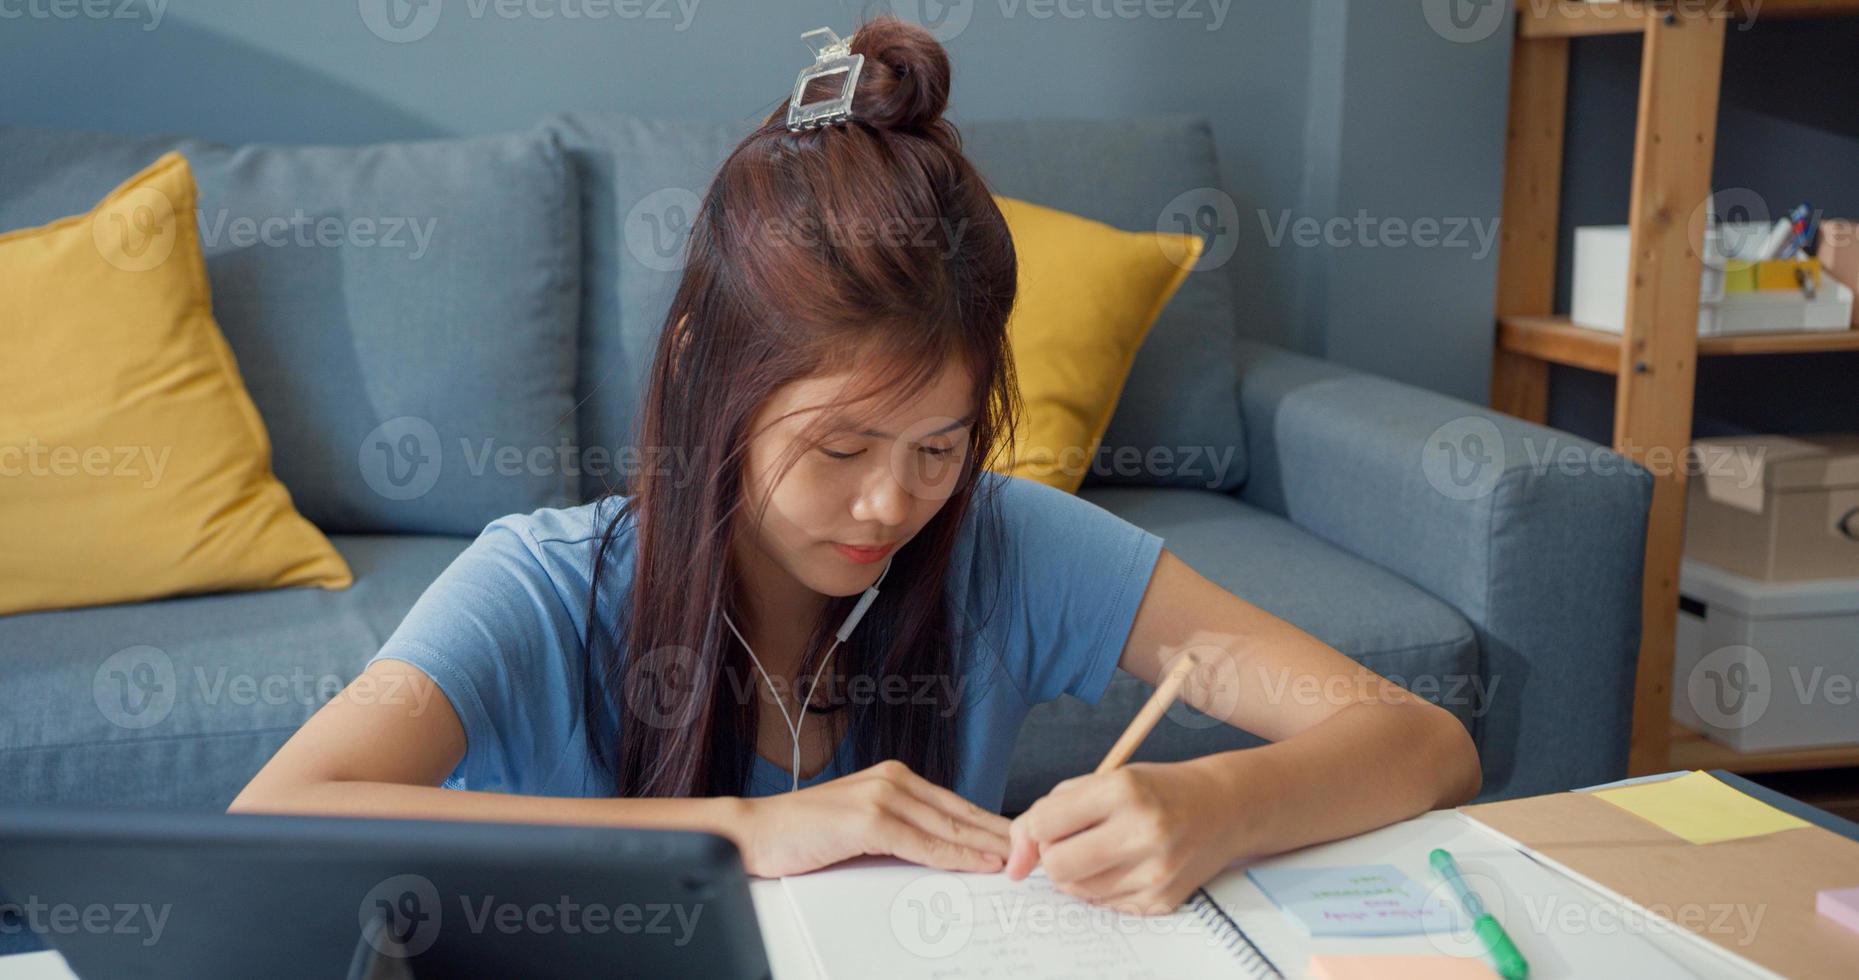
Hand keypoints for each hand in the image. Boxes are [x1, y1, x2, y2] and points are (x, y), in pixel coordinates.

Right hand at [736, 759, 1010, 877]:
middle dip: (999, 835)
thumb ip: (901, 831)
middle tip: (1035, 852)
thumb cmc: (803, 834)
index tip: (1020, 842)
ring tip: (1019, 861)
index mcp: (894, 777)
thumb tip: (945, 852)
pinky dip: (955, 856)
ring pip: (947, 828)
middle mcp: (892, 779)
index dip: (991, 824)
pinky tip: (979, 864)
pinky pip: (923, 843)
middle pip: (960, 813)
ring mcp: (881, 796)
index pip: (955, 805)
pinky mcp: (868, 819)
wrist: (754, 833)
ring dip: (987, 847)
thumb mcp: (862, 827)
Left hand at [1004, 761, 1240, 915]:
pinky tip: (1126, 865)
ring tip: (1103, 850)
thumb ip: (1049, 811)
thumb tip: (1013, 865)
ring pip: (1076, 891)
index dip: (1038, 827)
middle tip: (1072, 841)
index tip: (1051, 824)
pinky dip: (1103, 887)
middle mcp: (1143, 832)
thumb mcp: (1104, 781)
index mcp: (1123, 791)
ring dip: (1077, 873)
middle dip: (1052, 856)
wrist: (1223, 809)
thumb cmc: (1156, 790)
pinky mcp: (1161, 901)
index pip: (1045, 824)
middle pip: (1057, 866)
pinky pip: (1104, 905)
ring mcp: (1155, 872)